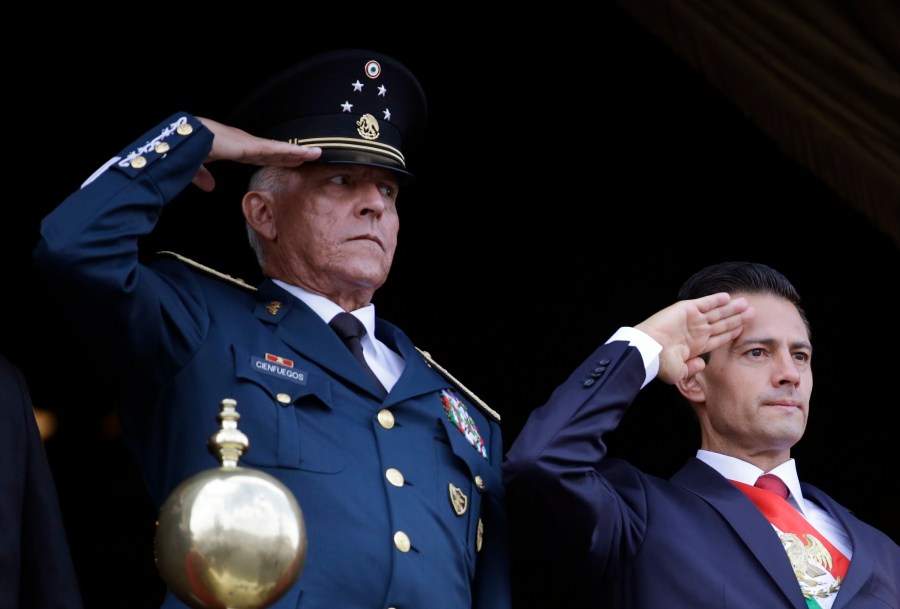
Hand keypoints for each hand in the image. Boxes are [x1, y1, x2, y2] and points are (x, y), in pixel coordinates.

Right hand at [190, 117, 322, 191]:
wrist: (187, 138)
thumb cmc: (189, 149)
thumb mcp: (197, 168)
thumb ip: (204, 177)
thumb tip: (209, 187)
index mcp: (234, 149)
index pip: (260, 156)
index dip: (275, 158)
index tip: (287, 162)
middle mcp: (245, 144)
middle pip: (275, 152)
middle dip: (291, 156)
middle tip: (309, 158)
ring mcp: (250, 144)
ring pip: (281, 150)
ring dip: (299, 152)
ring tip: (316, 154)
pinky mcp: (253, 145)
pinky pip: (278, 150)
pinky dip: (294, 151)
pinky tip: (307, 153)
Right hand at [635, 293, 752, 383]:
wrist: (648, 349)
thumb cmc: (660, 363)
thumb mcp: (678, 372)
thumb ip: (691, 369)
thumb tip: (701, 365)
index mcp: (696, 346)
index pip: (719, 337)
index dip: (732, 332)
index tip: (744, 329)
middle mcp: (696, 331)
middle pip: (722, 323)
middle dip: (737, 318)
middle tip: (752, 313)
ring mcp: (691, 319)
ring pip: (717, 312)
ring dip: (732, 308)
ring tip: (746, 304)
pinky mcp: (686, 309)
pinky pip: (704, 303)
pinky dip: (716, 300)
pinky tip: (727, 297)